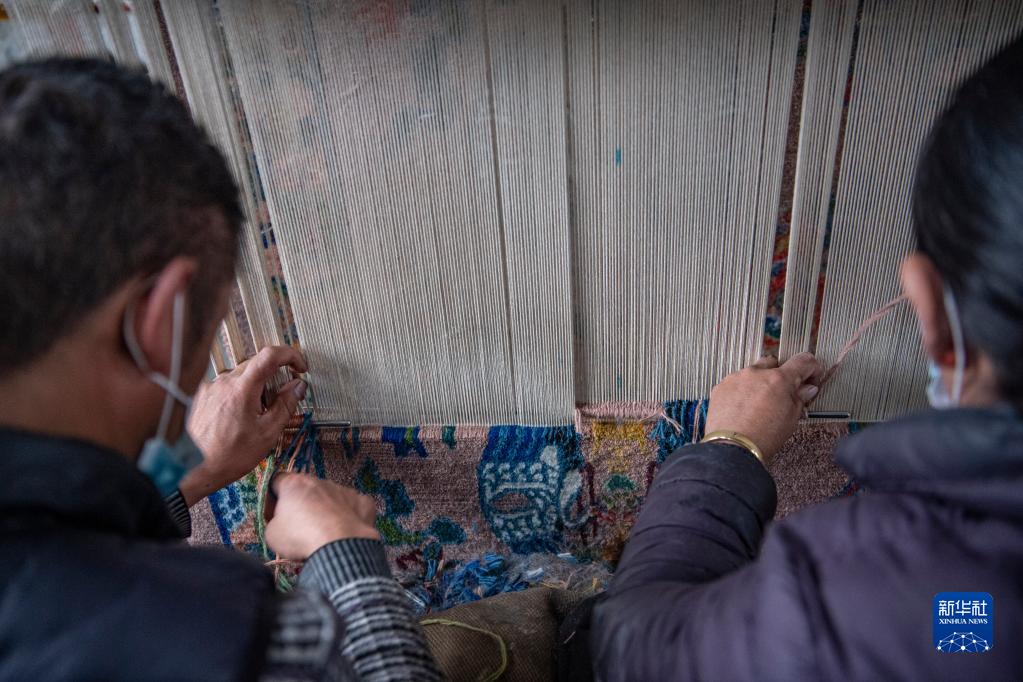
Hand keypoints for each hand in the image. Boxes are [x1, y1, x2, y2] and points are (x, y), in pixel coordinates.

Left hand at [180, 345, 308, 504]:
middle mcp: (223, 382)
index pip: (270, 355)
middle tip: (281, 398)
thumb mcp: (267, 434)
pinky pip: (226, 386)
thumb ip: (286, 405)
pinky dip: (238, 395)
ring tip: (255, 416)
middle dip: (274, 378)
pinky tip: (238, 418)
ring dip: (255, 389)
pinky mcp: (201, 395)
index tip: (299, 366)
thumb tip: (297, 387)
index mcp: (242, 389)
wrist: (192, 470)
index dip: (290, 355)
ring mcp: (210, 388)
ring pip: (241, 376)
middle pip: (257, 365)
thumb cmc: (227, 457)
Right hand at [265, 472, 379, 558]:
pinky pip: (353, 506)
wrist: (339, 546)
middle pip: (307, 489)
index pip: (277, 481)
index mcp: (295, 484)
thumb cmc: (300, 537)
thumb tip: (283, 521)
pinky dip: (349, 516)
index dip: (273, 498)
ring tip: (324, 534)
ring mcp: (344, 490)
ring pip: (331, 497)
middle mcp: (320, 481)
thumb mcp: (272, 534)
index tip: (274, 516)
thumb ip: (275, 521)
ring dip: (326, 510)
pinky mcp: (363, 502)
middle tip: (300, 528)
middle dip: (302, 505)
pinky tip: (345, 531)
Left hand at [704, 353, 822, 462]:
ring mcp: (736, 378)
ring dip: (758, 383)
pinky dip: (741, 391)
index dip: (812, 369)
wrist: (733, 448)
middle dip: (780, 376)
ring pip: (752, 373)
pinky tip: (742, 409)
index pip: (803, 361)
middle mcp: (756, 373)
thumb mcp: (791, 419)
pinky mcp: (721, 386)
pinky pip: (735, 383)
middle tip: (781, 395)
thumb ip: (800, 398)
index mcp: (779, 379)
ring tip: (758, 405)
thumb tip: (808, 388)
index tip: (810, 379)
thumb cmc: (764, 437)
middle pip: (774, 363)